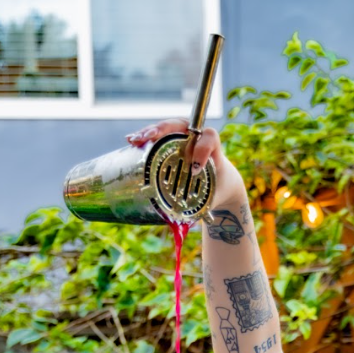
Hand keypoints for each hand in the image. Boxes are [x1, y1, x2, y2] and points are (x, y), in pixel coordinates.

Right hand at [126, 122, 247, 211]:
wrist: (223, 183)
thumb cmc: (218, 189)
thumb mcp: (213, 198)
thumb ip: (201, 209)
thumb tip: (179, 228)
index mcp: (213, 148)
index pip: (208, 137)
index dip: (202, 149)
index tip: (195, 168)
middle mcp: (196, 138)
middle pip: (179, 125)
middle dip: (162, 130)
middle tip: (147, 139)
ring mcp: (183, 138)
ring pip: (166, 128)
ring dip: (148, 132)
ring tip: (134, 140)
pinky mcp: (173, 143)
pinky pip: (159, 136)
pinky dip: (145, 138)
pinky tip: (131, 142)